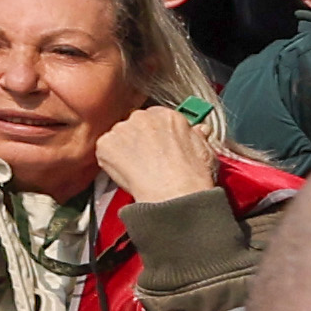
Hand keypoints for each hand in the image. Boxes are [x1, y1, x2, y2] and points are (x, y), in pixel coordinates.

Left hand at [97, 105, 227, 209]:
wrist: (175, 195)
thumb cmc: (191, 177)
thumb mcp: (205, 152)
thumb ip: (196, 136)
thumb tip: (198, 130)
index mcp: (167, 116)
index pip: (155, 117)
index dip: (156, 134)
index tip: (157, 144)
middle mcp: (143, 117)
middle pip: (135, 124)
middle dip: (139, 140)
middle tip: (147, 159)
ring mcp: (122, 129)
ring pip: (119, 136)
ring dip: (124, 149)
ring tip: (138, 168)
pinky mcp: (106, 144)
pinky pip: (105, 149)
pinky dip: (111, 159)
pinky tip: (126, 171)